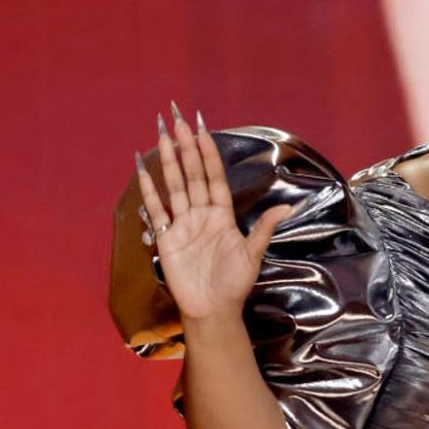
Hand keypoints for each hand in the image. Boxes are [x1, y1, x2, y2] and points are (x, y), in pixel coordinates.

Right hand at [136, 102, 295, 321]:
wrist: (213, 309)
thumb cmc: (235, 283)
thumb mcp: (253, 255)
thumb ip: (264, 228)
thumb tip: (286, 206)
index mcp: (222, 215)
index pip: (214, 177)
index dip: (208, 154)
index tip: (203, 130)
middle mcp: (201, 214)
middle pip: (192, 174)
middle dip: (186, 148)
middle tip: (177, 120)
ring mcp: (183, 224)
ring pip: (174, 185)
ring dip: (168, 161)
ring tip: (162, 135)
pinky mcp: (167, 237)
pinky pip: (157, 209)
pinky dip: (148, 190)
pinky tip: (142, 169)